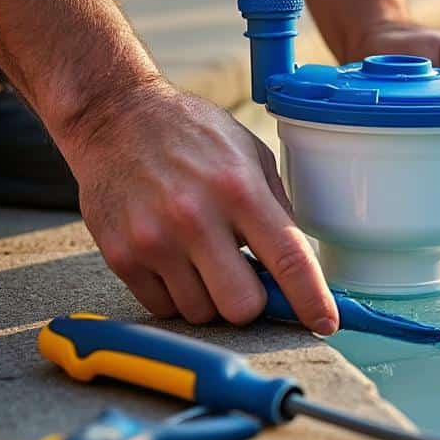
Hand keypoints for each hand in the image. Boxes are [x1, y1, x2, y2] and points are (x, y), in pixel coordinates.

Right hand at [60, 83, 339, 333]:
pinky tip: (174, 259)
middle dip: (251, 301)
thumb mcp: (251, 154)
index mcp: (239, 189)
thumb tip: (299, 266)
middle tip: (244, 276)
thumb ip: (277, 209)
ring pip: (201, 313)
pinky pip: (163, 307)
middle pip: (242, 306)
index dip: (312, 300)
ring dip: (211, 297)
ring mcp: (154, 240)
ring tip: (203, 257)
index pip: (289, 259)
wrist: (113, 116)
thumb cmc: (192, 134)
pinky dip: (176, 294)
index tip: (325, 323)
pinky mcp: (120, 255)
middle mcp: (195, 217)